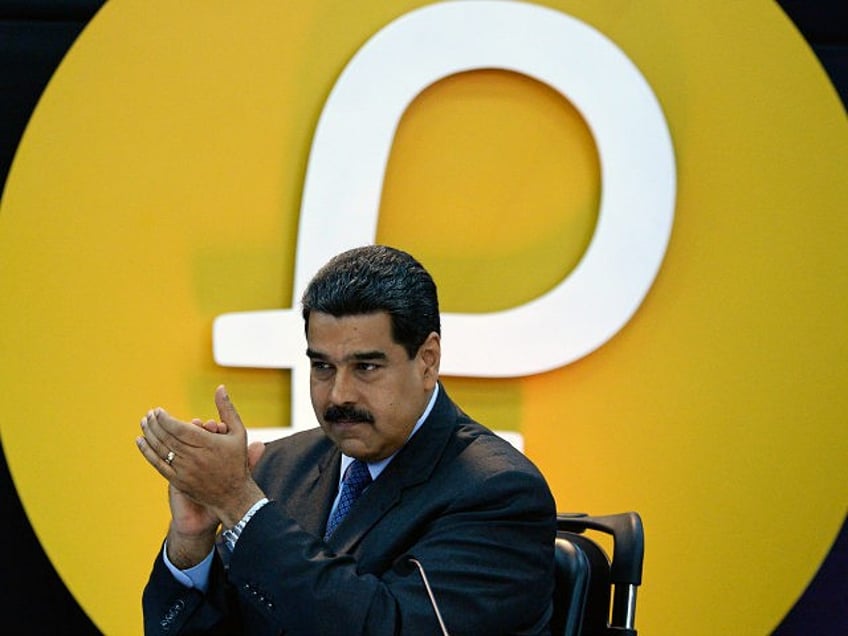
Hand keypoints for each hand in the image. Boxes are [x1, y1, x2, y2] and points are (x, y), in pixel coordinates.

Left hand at [136, 385, 266, 527]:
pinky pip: (158, 464)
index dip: (165, 419)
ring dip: (149, 434)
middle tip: (149, 414)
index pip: (179, 428)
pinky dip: (147, 452)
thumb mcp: (238, 432)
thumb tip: (220, 387)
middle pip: (167, 437)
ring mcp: (185, 470)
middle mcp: (195, 457)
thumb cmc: (237, 461)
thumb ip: (227, 409)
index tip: (158, 411)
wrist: (233, 494)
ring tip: (144, 423)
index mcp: (208, 443)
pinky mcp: (178, 481)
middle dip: (155, 424)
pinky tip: (140, 441)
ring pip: (161, 449)